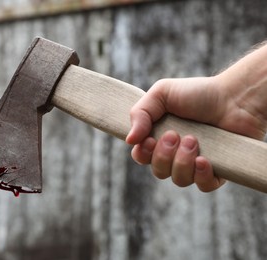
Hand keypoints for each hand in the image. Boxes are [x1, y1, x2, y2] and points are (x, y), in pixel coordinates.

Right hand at [126, 77, 226, 191]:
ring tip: (194, 140)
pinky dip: (201, 176)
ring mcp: (195, 164)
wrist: (234, 97)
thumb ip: (140, 113)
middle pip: (158, 171)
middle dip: (164, 155)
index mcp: (159, 137)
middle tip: (176, 135)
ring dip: (182, 162)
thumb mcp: (161, 93)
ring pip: (179, 180)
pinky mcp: (216, 171)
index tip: (149, 140)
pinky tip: (204, 160)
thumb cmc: (197, 93)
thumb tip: (129, 140)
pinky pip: (203, 187)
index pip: (141, 157)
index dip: (143, 154)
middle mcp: (175, 153)